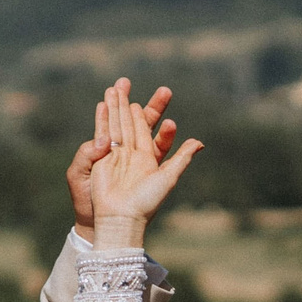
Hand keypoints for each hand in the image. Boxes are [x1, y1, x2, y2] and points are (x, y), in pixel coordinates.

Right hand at [88, 77, 202, 250]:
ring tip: (112, 87)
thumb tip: (199, 142)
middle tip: (124, 83)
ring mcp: (115, 156)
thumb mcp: (168, 178)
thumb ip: (182, 158)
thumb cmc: (146, 202)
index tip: (146, 100)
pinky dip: (102, 120)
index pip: (147, 130)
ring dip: (113, 106)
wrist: (122, 218)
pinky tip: (102, 105)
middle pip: (128, 123)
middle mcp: (131, 155)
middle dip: (125, 103)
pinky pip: (102, 135)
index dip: (148, 113)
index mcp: (147, 158)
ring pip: (115, 125)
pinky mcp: (102, 159)